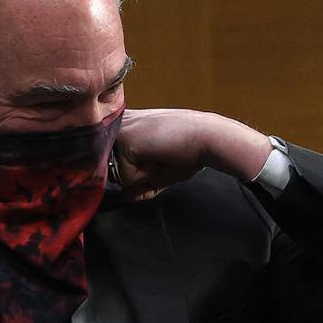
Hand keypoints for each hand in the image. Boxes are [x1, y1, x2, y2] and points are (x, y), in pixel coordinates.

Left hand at [112, 108, 272, 200]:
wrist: (208, 137)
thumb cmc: (191, 150)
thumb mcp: (161, 170)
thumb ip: (140, 184)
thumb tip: (124, 198)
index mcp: (128, 124)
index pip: (117, 160)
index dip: (139, 170)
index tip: (162, 156)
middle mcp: (119, 124)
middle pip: (114, 169)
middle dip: (139, 174)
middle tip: (164, 157)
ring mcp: (118, 131)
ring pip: (117, 174)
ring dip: (142, 175)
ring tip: (163, 156)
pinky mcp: (123, 140)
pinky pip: (125, 178)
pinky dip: (145, 176)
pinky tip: (161, 156)